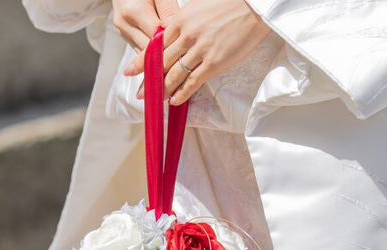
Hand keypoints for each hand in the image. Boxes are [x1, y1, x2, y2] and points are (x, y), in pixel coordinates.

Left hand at [123, 0, 269, 103]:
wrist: (255, 5)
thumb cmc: (229, 3)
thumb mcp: (197, 6)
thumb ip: (179, 19)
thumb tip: (164, 27)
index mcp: (181, 21)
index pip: (157, 45)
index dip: (143, 60)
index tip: (131, 70)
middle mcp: (187, 36)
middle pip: (162, 62)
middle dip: (149, 80)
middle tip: (140, 93)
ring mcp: (200, 50)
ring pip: (175, 74)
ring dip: (164, 89)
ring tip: (156, 100)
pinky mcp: (214, 62)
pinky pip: (193, 81)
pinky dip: (182, 93)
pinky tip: (175, 101)